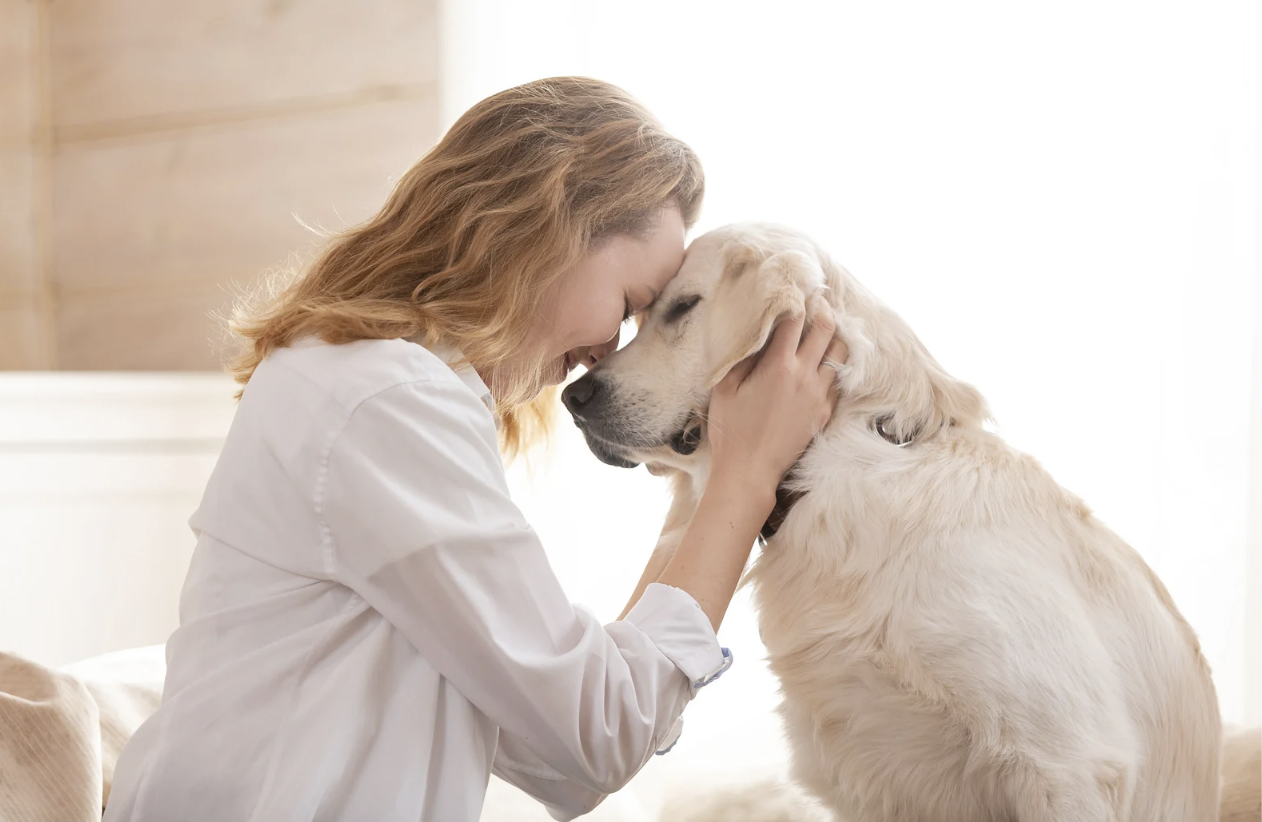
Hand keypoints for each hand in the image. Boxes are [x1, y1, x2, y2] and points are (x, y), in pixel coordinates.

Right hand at [707, 302, 845, 498]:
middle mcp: (805, 376)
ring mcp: (819, 395)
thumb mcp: (725, 388)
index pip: (794, 320)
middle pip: (825, 330)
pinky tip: (825, 361)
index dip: (796, 300)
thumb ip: (741, 356)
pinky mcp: (824, 413)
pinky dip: (834, 364)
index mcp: (778, 366)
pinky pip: (838, 380)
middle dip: (822, 310)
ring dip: (834, 336)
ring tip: (825, 328)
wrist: (750, 471)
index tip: (795, 288)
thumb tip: (753, 333)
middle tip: (817, 300)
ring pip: (840, 353)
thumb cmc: (731, 430)